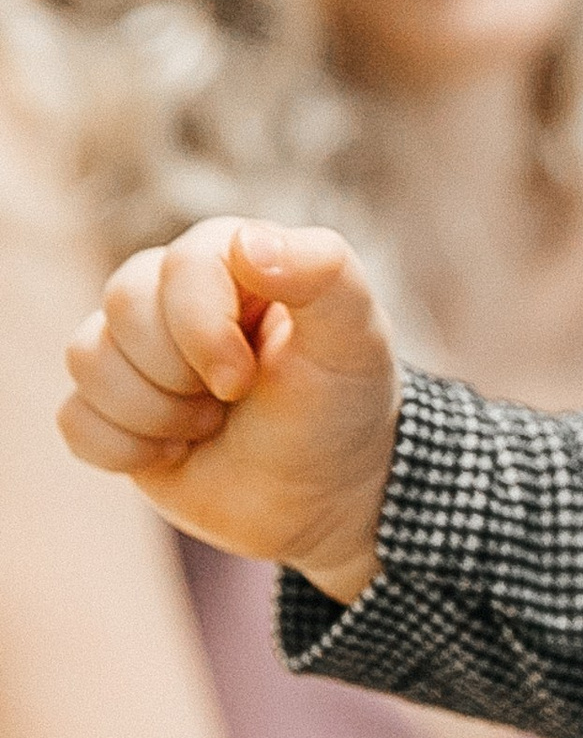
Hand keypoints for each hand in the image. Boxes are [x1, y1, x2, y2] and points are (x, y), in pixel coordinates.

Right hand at [59, 219, 397, 602]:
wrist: (325, 494)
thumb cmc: (341, 405)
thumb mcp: (354, 338)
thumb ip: (324, 273)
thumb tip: (248, 243)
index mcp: (229, 257)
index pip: (180, 267)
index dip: (204, 332)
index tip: (245, 380)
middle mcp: (172, 291)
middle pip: (123, 303)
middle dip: (180, 373)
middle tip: (233, 399)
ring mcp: (135, 349)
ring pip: (87, 358)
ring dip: (156, 414)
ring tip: (210, 425)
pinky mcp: (110, 407)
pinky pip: (73, 419)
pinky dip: (125, 450)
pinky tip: (174, 453)